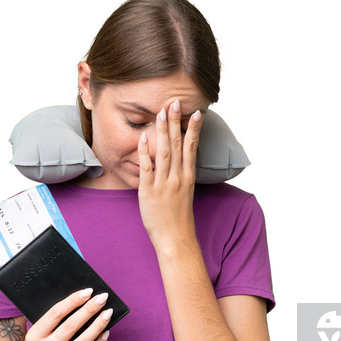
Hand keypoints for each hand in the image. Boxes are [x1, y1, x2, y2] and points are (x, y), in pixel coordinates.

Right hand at [8, 289, 112, 340]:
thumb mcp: (33, 337)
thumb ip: (50, 324)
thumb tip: (78, 304)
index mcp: (34, 337)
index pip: (56, 314)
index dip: (73, 300)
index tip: (88, 291)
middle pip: (71, 326)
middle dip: (89, 310)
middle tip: (102, 298)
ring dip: (97, 326)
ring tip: (107, 314)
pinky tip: (105, 334)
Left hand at [137, 99, 202, 248]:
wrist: (175, 238)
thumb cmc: (178, 216)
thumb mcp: (185, 192)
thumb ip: (182, 174)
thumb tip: (180, 159)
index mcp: (187, 177)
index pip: (192, 147)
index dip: (194, 128)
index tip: (197, 112)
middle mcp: (178, 177)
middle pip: (178, 144)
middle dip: (176, 122)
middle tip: (175, 102)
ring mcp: (164, 183)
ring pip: (164, 151)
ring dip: (163, 130)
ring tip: (161, 112)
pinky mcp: (149, 191)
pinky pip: (147, 168)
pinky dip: (145, 151)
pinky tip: (143, 137)